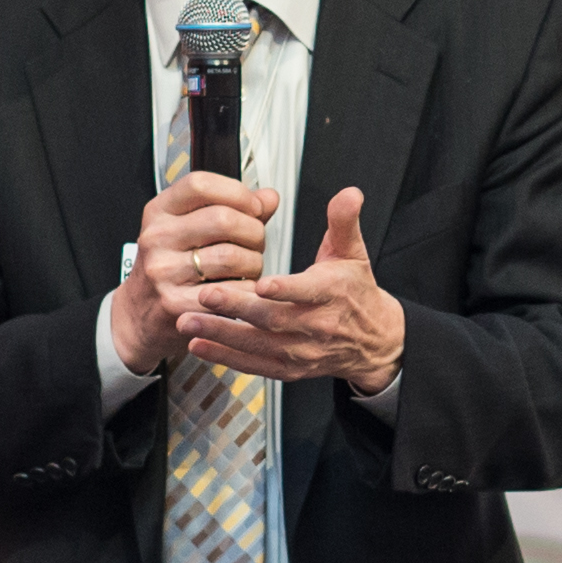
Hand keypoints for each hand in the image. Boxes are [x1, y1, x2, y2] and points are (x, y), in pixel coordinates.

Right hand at [111, 174, 280, 377]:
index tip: (253, 207)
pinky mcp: (175, 303)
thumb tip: (269, 198)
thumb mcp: (189, 230)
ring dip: (254, 263)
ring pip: (232, 257)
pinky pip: (231, 291)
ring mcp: (163, 271)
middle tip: (255, 243)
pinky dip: (247, 291)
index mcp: (159, 212)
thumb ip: (232, 210)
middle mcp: (157, 238)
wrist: (138, 315)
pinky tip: (240, 290)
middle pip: (224, 219)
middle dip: (254, 232)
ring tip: (248, 269)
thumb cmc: (169, 268)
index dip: (237, 193)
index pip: (201, 185)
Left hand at [178, 188, 405, 391]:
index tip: (262, 282)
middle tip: (206, 295)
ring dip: (221, 333)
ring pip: (258, 344)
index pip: (309, 292)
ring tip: (189, 320)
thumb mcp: (354, 253)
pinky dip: (225, 356)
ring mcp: (301, 350)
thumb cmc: (354, 292)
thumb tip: (349, 194)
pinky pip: (254, 365)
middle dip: (237, 308)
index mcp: (332, 294)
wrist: (371, 340)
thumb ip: (344, 222)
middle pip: (274, 319)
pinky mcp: (289, 369)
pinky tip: (199, 344)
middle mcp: (316, 326)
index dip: (286, 289)